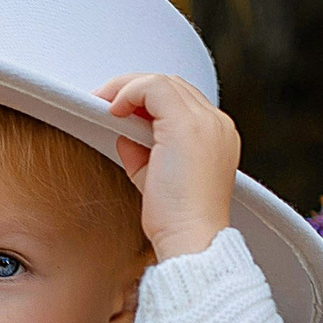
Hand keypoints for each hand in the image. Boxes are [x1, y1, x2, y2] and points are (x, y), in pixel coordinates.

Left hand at [93, 73, 239, 260]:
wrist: (191, 240)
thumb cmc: (176, 221)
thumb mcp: (155, 177)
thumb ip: (143, 151)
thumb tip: (124, 134)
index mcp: (217, 136)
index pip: (182, 100)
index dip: (147, 100)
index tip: (120, 113)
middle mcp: (217, 124)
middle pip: (173, 85)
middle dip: (135, 89)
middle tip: (106, 103)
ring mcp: (205, 122)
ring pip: (163, 82)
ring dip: (128, 88)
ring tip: (105, 104)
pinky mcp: (186, 125)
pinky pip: (153, 88)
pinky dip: (129, 92)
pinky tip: (114, 110)